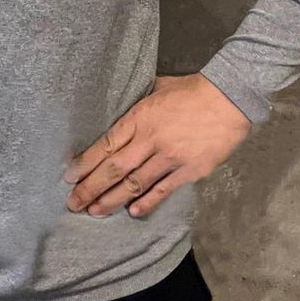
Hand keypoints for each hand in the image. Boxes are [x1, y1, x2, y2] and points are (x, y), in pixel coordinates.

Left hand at [63, 73, 251, 217]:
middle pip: (114, 168)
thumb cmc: (192, 89)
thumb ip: (139, 103)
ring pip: (135, 183)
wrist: (229, 96)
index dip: (86, 162)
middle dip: (91, 188)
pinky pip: (164, 190)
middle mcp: (150, 139)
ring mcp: (170, 157)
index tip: (70, 176)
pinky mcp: (190, 170)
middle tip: (74, 203)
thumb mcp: (157, 88)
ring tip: (95, 212)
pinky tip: (133, 212)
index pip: (106, 144)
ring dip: (112, 200)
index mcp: (139, 117)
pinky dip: (147, 203)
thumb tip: (124, 106)